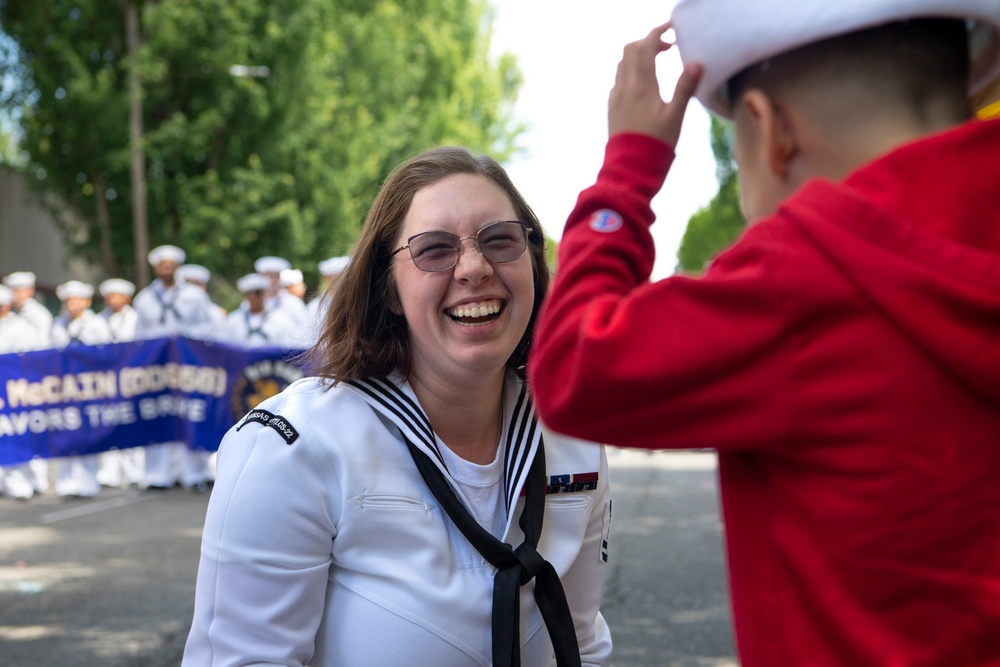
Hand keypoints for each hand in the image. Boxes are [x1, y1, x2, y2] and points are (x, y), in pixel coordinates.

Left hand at [608, 23, 702, 147]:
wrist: (630, 167)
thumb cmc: (656, 144)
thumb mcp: (675, 116)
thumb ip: (685, 88)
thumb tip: (697, 63)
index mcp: (641, 85)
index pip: (646, 47)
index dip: (658, 33)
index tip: (672, 30)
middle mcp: (625, 87)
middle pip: (631, 50)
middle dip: (648, 42)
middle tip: (667, 46)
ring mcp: (616, 96)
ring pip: (623, 64)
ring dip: (638, 55)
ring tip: (657, 61)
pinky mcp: (612, 107)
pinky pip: (619, 79)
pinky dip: (631, 71)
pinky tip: (643, 83)